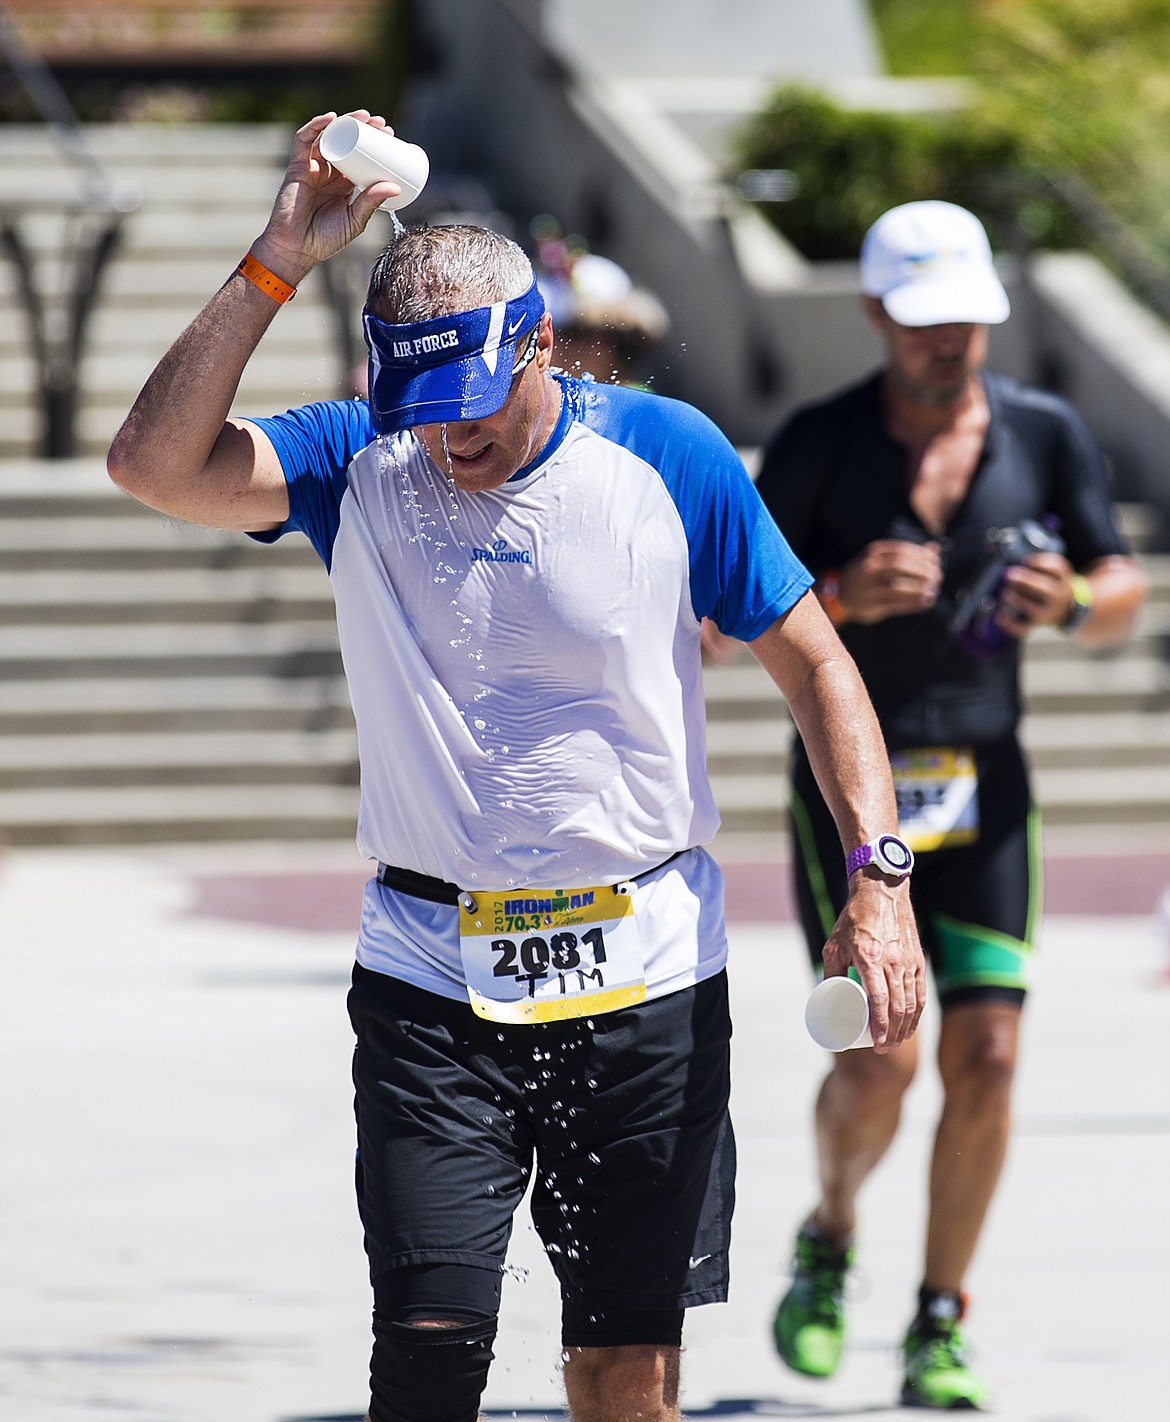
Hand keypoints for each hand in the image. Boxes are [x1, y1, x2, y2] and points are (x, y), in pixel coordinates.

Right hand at [250, 111, 401, 284]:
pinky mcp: (297, 167)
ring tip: (364, 117)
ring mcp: (312, 167)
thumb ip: (371, 202)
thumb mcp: (355, 220)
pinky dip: (316, 126)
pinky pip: (304, 141)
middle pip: (345, 142)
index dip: (373, 143)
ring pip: (327, 136)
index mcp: (343, 183)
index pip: (359, 156)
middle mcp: (328, 172)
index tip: (390, 135)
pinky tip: (331, 118)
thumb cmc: (325, 239)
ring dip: (345, 122)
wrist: (297, 249)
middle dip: (362, 128)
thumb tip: (395, 186)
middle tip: (381, 123)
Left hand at [822, 872, 924, 1050]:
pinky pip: (920, 992)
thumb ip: (830, 972)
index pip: (880, 1000)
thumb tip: (826, 999)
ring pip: (912, 1003)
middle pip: (898, 1008)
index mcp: (870, 958)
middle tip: (882, 1049)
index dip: (880, 1026)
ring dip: (905, 1028)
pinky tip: (911, 1025)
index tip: (875, 1043)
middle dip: (892, 1034)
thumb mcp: (834, 945)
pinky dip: (917, 1013)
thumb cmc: (853, 919)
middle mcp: (893, 962)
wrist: (882, 893)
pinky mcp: (918, 960)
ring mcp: (909, 961)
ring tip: (894, 1043)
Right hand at [838, 539, 942, 624]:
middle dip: (922, 571)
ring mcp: (868, 588)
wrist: (842, 594)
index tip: (935, 562)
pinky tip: (925, 602)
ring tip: (932, 591)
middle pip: (899, 566)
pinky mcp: (871, 606)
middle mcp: (868, 569)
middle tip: (937, 577)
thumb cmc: (868, 574)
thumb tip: (935, 549)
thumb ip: (908, 554)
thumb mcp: (883, 558)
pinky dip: (913, 604)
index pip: (902, 550)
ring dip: (919, 589)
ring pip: (897, 587)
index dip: (922, 556)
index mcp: (873, 553)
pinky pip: (896, 605)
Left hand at [995, 551, 1074, 637]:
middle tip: (1009, 574)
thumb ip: (1039, 565)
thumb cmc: (1051, 587)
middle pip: (1045, 589)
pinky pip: (1024, 628)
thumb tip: (1009, 557)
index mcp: (1062, 580)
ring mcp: (1048, 613)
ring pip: (1034, 610)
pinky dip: (1010, 624)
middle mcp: (1057, 597)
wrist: (1066, 611)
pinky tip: (999, 616)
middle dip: (1026, 580)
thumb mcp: (1054, 574)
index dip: (1042, 563)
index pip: (1058, 568)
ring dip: (1018, 600)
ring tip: (1005, 592)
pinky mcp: (1037, 625)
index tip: (1026, 561)